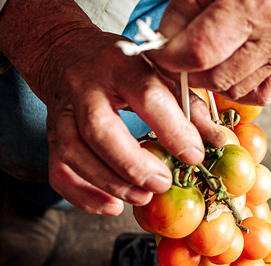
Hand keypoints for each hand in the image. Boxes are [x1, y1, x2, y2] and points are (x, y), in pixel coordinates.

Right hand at [0, 0, 223, 214]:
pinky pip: (59, 172)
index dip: (173, 130)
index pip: (146, 96)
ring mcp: (62, 113)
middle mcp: (85, 87)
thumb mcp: (160, 73)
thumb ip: (189, 106)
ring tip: (142, 197)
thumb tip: (218, 141)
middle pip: (100, 129)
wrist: (69, 54)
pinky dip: (84, 196)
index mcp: (120, 64)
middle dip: (134, 165)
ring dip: (110, 183)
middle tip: (163, 184)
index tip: (194, 156)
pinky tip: (113, 205)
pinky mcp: (51, 136)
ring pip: (75, 153)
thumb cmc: (123, 69)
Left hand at [150, 0, 270, 104]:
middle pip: (216, 78)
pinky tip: (227, 72)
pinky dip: (239, 90)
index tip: (160, 54)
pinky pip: (260, 94)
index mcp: (251, 5)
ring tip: (203, 60)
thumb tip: (166, 41)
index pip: (200, 52)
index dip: (172, 59)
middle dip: (188, 73)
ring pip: (235, 90)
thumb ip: (185, 8)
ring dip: (211, 82)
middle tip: (177, 58)